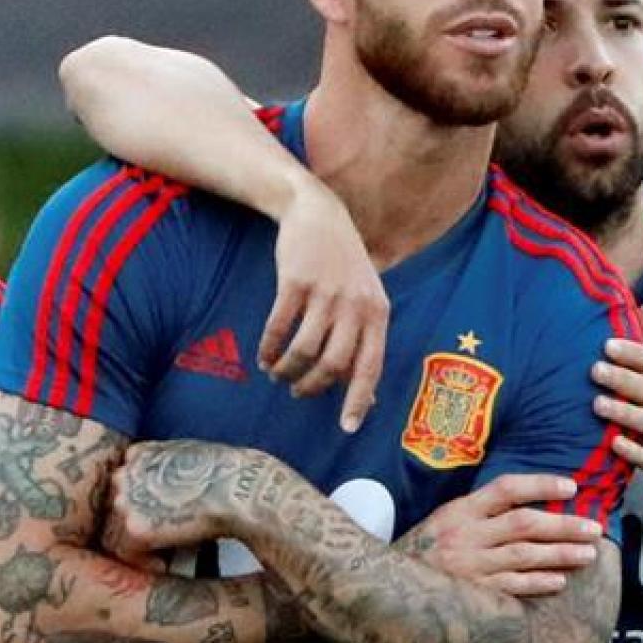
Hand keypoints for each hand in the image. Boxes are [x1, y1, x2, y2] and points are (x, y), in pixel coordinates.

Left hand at [104, 440, 281, 561]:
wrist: (241, 491)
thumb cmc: (230, 475)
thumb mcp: (192, 456)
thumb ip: (168, 467)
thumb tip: (168, 486)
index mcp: (138, 455)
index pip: (124, 485)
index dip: (139, 506)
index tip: (157, 519)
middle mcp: (125, 474)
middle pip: (114, 510)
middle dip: (135, 527)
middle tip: (158, 543)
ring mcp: (125, 501)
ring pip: (114, 533)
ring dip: (138, 548)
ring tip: (162, 558)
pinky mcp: (134, 528)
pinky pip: (126, 553)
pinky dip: (144, 563)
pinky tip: (164, 565)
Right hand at [260, 178, 388, 433]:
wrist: (317, 213)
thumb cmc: (343, 266)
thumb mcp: (366, 300)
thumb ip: (366, 342)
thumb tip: (368, 399)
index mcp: (378, 313)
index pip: (371, 367)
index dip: (358, 400)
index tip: (346, 428)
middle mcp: (356, 305)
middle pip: (333, 364)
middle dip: (311, 386)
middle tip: (297, 391)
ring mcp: (326, 292)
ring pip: (304, 350)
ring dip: (287, 370)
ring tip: (277, 373)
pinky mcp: (296, 281)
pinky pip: (279, 327)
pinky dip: (269, 348)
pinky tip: (264, 355)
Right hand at [399, 474, 604, 596]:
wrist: (381, 586)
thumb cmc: (424, 550)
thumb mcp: (445, 520)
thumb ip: (481, 512)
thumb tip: (530, 501)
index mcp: (460, 510)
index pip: (506, 489)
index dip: (540, 485)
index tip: (572, 488)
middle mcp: (465, 535)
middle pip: (524, 524)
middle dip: (563, 525)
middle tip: (594, 528)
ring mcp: (468, 566)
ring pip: (523, 556)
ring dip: (559, 554)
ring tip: (588, 554)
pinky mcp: (470, 595)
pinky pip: (510, 588)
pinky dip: (536, 583)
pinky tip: (559, 581)